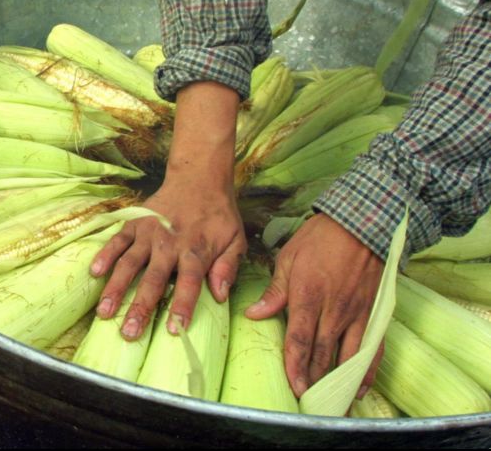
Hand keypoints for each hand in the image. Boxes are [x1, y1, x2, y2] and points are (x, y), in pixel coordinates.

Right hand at [91, 179, 246, 339]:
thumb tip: (220, 295)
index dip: (182, 306)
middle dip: (140, 306)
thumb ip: (228, 267)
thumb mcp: (235, 240)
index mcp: (196, 250)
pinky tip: (94, 272)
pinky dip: (105, 255)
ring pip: (130, 263)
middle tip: (128, 332)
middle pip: (153, 279)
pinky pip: (117, 240)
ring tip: (104, 312)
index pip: (190, 283)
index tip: (173, 330)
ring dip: (116, 288)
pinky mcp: (134, 223)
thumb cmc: (218, 216)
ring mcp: (149, 233)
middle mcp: (169, 243)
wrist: (199, 178)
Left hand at [246, 213, 383, 398]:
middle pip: (322, 353)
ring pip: (347, 355)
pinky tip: (360, 386)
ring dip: (337, 380)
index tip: (293, 386)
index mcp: (308, 296)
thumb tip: (253, 314)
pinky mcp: (372, 313)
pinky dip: (367, 370)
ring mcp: (355, 313)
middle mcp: (333, 310)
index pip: (300, 339)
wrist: (361, 224)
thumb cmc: (320, 238)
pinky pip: (372, 347)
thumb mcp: (288, 258)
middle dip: (313, 379)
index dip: (296, 365)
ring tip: (329, 400)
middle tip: (306, 400)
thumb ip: (274, 292)